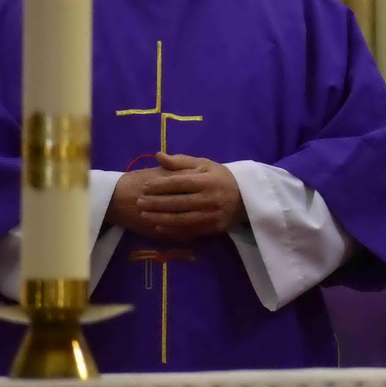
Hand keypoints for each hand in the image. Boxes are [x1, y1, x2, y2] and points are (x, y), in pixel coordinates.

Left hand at [108, 152, 244, 241]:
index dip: (160, 185)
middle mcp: (210, 198)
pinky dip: (172, 231)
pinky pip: (189, 231)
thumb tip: (158, 155)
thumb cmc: (221, 177)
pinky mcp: (213, 228)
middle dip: (155, 203)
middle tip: (138, 202)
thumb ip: (181, 162)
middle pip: (177, 202)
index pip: (179, 183)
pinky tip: (158, 228)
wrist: (246, 197)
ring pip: (180, 219)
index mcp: (207, 180)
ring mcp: (212, 215)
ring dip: (159, 218)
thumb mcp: (204, 165)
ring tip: (144, 215)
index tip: (145, 187)